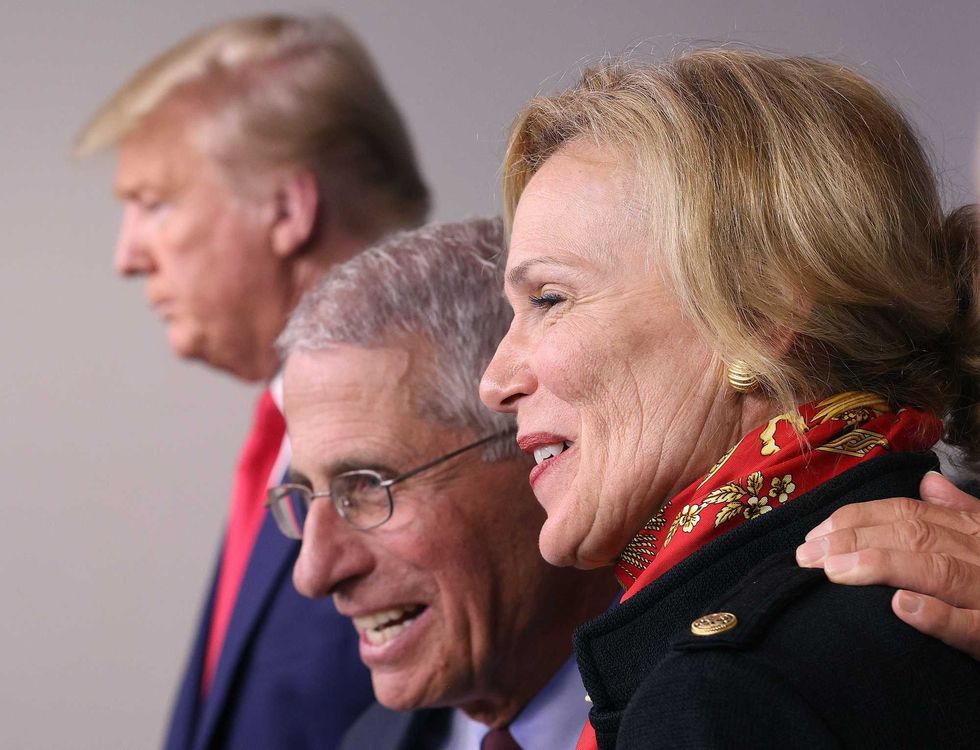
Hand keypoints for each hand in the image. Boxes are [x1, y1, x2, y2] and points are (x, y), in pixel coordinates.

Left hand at [796, 471, 979, 659]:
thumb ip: (965, 512)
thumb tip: (930, 481)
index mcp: (978, 534)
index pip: (910, 514)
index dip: (858, 518)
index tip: (816, 533)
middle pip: (913, 535)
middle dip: (852, 539)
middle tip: (805, 556)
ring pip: (936, 570)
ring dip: (879, 566)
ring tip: (832, 570)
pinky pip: (971, 627)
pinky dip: (936, 615)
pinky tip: (900, 607)